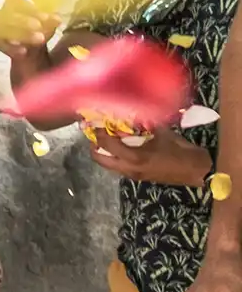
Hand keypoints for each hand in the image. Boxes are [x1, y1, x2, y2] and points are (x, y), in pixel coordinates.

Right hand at [0, 0, 58, 55]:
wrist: (30, 50)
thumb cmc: (38, 29)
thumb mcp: (47, 23)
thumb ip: (50, 20)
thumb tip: (56, 18)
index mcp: (16, 3)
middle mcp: (4, 12)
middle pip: (10, 12)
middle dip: (25, 18)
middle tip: (40, 25)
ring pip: (5, 28)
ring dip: (23, 33)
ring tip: (40, 39)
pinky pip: (2, 44)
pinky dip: (13, 48)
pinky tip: (24, 51)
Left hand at [91, 127, 214, 186]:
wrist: (196, 170)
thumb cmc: (180, 150)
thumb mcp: (161, 133)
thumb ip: (143, 125)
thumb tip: (129, 113)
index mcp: (134, 157)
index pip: (106, 144)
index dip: (98, 131)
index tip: (95, 121)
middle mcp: (129, 168)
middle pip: (99, 159)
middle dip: (95, 145)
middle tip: (98, 133)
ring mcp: (133, 175)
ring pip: (108, 165)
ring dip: (105, 152)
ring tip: (109, 138)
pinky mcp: (138, 177)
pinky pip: (119, 167)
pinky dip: (116, 157)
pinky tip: (123, 146)